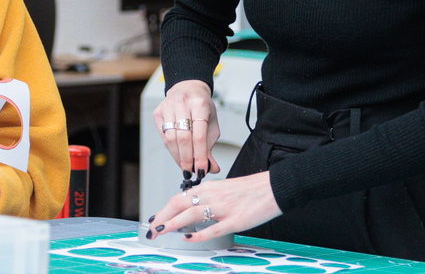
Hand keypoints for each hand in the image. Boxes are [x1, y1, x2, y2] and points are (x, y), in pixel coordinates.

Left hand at [144, 172, 280, 242]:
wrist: (273, 187)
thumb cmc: (249, 191)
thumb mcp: (222, 190)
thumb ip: (206, 199)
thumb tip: (189, 212)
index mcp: (208, 189)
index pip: (178, 199)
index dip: (163, 210)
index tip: (154, 220)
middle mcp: (212, 196)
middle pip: (178, 205)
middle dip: (161, 218)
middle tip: (151, 230)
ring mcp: (223, 208)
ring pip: (191, 215)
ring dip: (172, 224)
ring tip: (161, 232)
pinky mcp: (235, 220)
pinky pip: (213, 228)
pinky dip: (199, 234)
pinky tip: (189, 238)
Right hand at [153, 79, 221, 175]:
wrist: (188, 89)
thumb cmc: (201, 108)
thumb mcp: (211, 124)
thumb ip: (210, 147)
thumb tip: (212, 168)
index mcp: (200, 105)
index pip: (199, 136)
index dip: (200, 156)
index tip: (202, 170)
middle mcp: (182, 103)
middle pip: (183, 138)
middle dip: (187, 159)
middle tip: (191, 172)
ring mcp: (168, 107)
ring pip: (171, 138)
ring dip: (178, 156)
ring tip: (185, 167)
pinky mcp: (158, 112)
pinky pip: (163, 136)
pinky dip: (171, 149)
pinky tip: (177, 155)